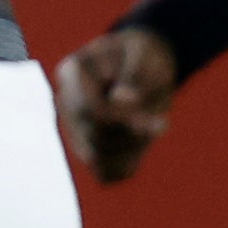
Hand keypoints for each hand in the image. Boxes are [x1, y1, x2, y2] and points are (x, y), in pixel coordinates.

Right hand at [56, 25, 180, 186]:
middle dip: (132, 134)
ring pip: (96, 157)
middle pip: (93, 135)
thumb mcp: (146, 54)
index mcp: (72, 72)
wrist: (142, 62)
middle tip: (161, 124)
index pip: (91, 109)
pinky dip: (126, 165)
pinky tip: (142, 148)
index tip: (160, 123)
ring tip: (154, 128)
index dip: (125, 121)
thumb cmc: (143, 55)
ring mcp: (73, 124)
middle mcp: (66, 101)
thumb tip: (120, 99)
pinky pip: (103, 172)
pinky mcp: (86, 144)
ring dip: (132, 149)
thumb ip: (135, 74)